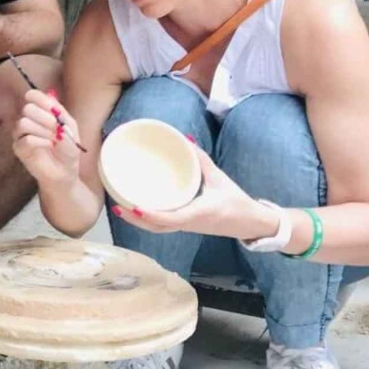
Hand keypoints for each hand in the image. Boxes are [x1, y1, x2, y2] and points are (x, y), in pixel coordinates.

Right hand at [12, 89, 83, 189]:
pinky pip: (25, 139)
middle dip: (45, 118)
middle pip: (27, 108)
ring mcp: (21, 134)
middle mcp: (28, 120)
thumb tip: (50, 99)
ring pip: (23, 123)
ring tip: (53, 139)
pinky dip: (40, 141)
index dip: (37, 97)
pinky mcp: (19, 148)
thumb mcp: (70, 126)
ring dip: (42, 131)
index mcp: (40, 112)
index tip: (48, 106)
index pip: (32, 96)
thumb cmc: (68, 148)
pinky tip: (49, 146)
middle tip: (56, 128)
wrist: (65, 170)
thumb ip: (60, 112)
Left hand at [112, 144, 274, 240]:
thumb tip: (185, 139)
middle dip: (135, 220)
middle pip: (157, 228)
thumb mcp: (219, 178)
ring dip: (139, 222)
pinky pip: (164, 226)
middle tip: (116, 206)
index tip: (134, 207)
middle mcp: (189, 223)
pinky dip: (149, 221)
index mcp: (198, 213)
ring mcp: (187, 227)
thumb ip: (202, 160)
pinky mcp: (187, 226)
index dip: (150, 215)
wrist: (252, 223)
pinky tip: (137, 209)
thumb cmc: (237, 201)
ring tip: (121, 208)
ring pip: (158, 229)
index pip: (169, 219)